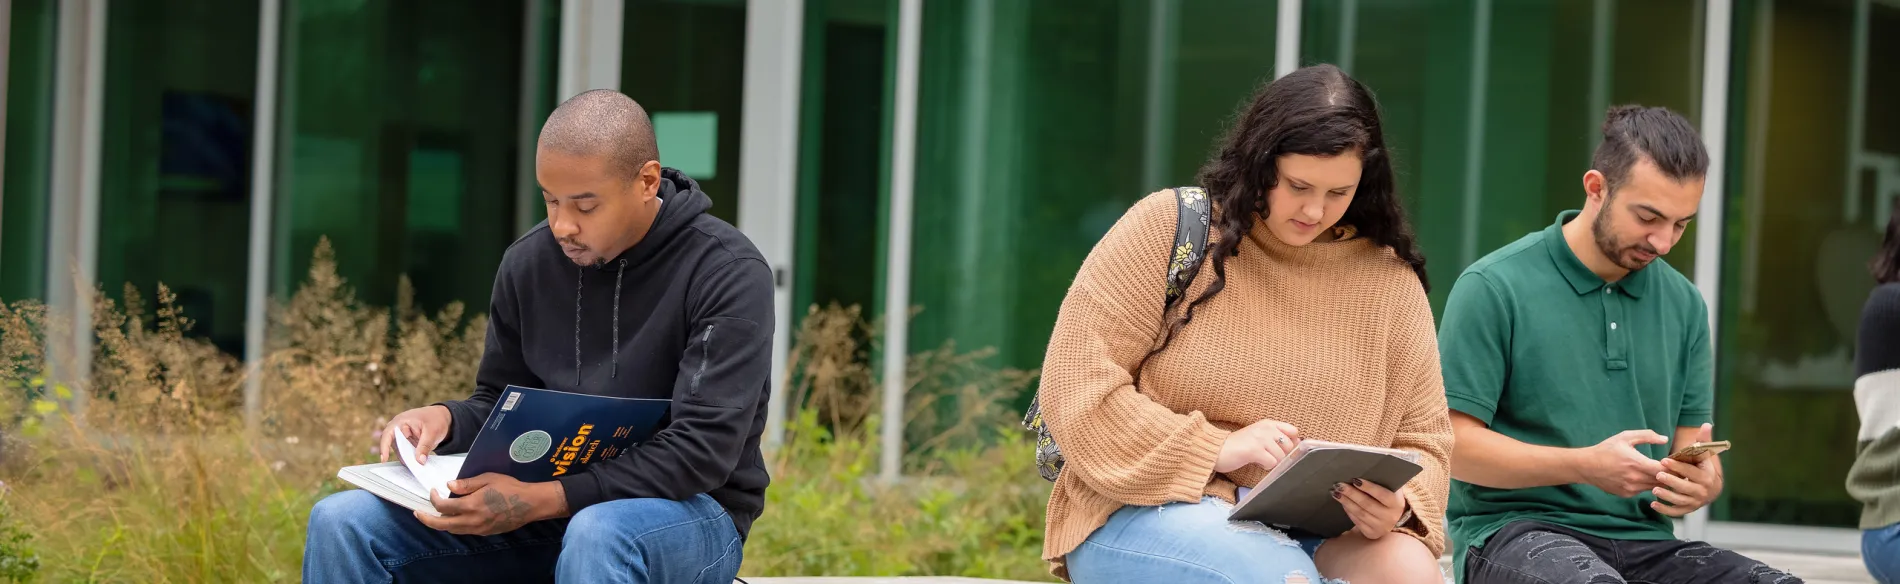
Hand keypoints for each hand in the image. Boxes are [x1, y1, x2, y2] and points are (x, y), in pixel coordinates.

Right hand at [379, 405, 451, 463]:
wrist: (443, 417)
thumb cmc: (435, 419)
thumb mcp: (432, 432)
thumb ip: (425, 446)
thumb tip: (420, 461)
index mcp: (401, 421)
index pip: (388, 434)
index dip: (384, 447)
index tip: (384, 459)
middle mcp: (398, 428)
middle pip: (394, 445)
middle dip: (402, 454)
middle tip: (410, 464)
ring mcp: (402, 435)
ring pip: (400, 450)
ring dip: (407, 457)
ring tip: (416, 464)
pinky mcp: (407, 442)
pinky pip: (406, 451)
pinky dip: (411, 456)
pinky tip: (417, 461)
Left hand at [415, 473, 566, 535]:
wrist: (529, 504)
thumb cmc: (510, 487)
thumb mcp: (488, 479)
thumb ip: (466, 483)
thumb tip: (449, 485)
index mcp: (471, 505)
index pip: (443, 506)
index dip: (433, 498)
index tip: (433, 490)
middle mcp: (472, 520)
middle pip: (442, 524)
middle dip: (426, 519)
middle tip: (417, 512)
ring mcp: (478, 528)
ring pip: (452, 530)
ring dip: (440, 523)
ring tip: (434, 515)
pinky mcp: (484, 532)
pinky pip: (464, 531)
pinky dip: (454, 525)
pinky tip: (454, 517)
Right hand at [1215, 419, 1300, 473]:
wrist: (1217, 450)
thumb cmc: (1239, 446)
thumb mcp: (1259, 436)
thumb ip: (1276, 437)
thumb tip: (1298, 445)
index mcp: (1268, 423)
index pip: (1293, 431)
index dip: (1292, 443)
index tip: (1282, 450)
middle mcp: (1266, 428)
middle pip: (1289, 446)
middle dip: (1282, 455)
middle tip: (1268, 456)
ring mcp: (1260, 438)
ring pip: (1281, 456)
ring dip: (1272, 462)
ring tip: (1259, 458)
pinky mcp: (1254, 450)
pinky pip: (1272, 463)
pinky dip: (1265, 466)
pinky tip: (1256, 462)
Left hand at [1334, 479, 1409, 538]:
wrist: (1392, 516)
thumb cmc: (1388, 496)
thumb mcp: (1390, 488)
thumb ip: (1381, 480)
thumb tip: (1362, 468)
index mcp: (1397, 503)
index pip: (1382, 494)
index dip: (1368, 487)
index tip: (1355, 479)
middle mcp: (1390, 517)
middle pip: (1367, 504)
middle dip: (1351, 494)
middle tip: (1339, 485)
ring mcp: (1381, 527)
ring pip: (1360, 513)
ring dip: (1346, 502)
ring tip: (1336, 493)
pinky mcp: (1372, 534)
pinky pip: (1357, 522)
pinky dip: (1348, 511)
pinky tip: (1342, 503)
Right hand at [1579, 429, 1668, 496]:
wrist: (1586, 466)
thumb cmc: (1606, 449)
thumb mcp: (1625, 437)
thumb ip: (1647, 436)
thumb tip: (1665, 439)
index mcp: (1637, 463)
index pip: (1665, 470)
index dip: (1673, 468)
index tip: (1676, 463)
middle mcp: (1636, 479)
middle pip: (1662, 481)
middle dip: (1669, 475)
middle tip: (1674, 469)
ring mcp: (1631, 488)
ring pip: (1654, 487)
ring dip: (1659, 481)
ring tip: (1661, 473)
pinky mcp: (1626, 494)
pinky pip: (1643, 490)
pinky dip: (1646, 484)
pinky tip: (1643, 477)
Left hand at [1653, 424, 1723, 516]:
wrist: (1711, 488)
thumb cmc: (1702, 467)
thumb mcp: (1704, 454)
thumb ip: (1702, 441)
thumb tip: (1706, 424)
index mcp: (1707, 476)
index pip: (1691, 471)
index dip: (1678, 466)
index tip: (1663, 460)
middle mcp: (1703, 491)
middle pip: (1686, 487)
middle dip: (1671, 481)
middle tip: (1657, 475)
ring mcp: (1696, 502)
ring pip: (1680, 500)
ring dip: (1667, 496)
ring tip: (1653, 490)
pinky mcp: (1688, 509)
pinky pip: (1676, 511)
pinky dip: (1665, 509)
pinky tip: (1653, 504)